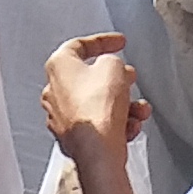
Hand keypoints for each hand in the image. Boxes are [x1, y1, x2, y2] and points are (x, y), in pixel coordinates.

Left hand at [40, 32, 145, 162]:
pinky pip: (99, 125)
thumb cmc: (97, 111)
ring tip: (137, 109)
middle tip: (130, 80)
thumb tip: (114, 68)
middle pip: (90, 78)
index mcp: (58, 67)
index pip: (80, 45)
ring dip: (123, 105)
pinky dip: (117, 124)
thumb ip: (113, 60)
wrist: (97, 151)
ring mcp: (62, 117)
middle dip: (116, 80)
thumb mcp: (114, 67)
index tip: (118, 43)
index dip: (103, 42)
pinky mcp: (73, 138)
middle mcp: (54, 91)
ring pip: (99, 104)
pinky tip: (129, 126)